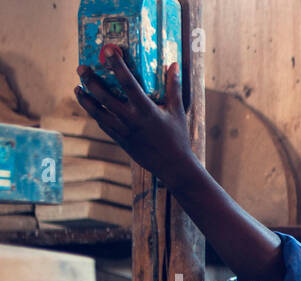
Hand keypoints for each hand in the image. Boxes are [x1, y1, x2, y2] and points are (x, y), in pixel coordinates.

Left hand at [74, 47, 197, 189]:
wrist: (173, 166)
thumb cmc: (178, 137)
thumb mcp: (177, 111)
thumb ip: (173, 87)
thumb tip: (174, 65)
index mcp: (146, 110)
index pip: (128, 82)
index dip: (117, 65)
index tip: (108, 50)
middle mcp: (131, 120)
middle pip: (104, 96)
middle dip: (90, 80)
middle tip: (81, 67)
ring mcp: (123, 131)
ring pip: (97, 112)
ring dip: (85, 99)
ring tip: (77, 87)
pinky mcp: (120, 140)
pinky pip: (102, 124)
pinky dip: (94, 113)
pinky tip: (90, 105)